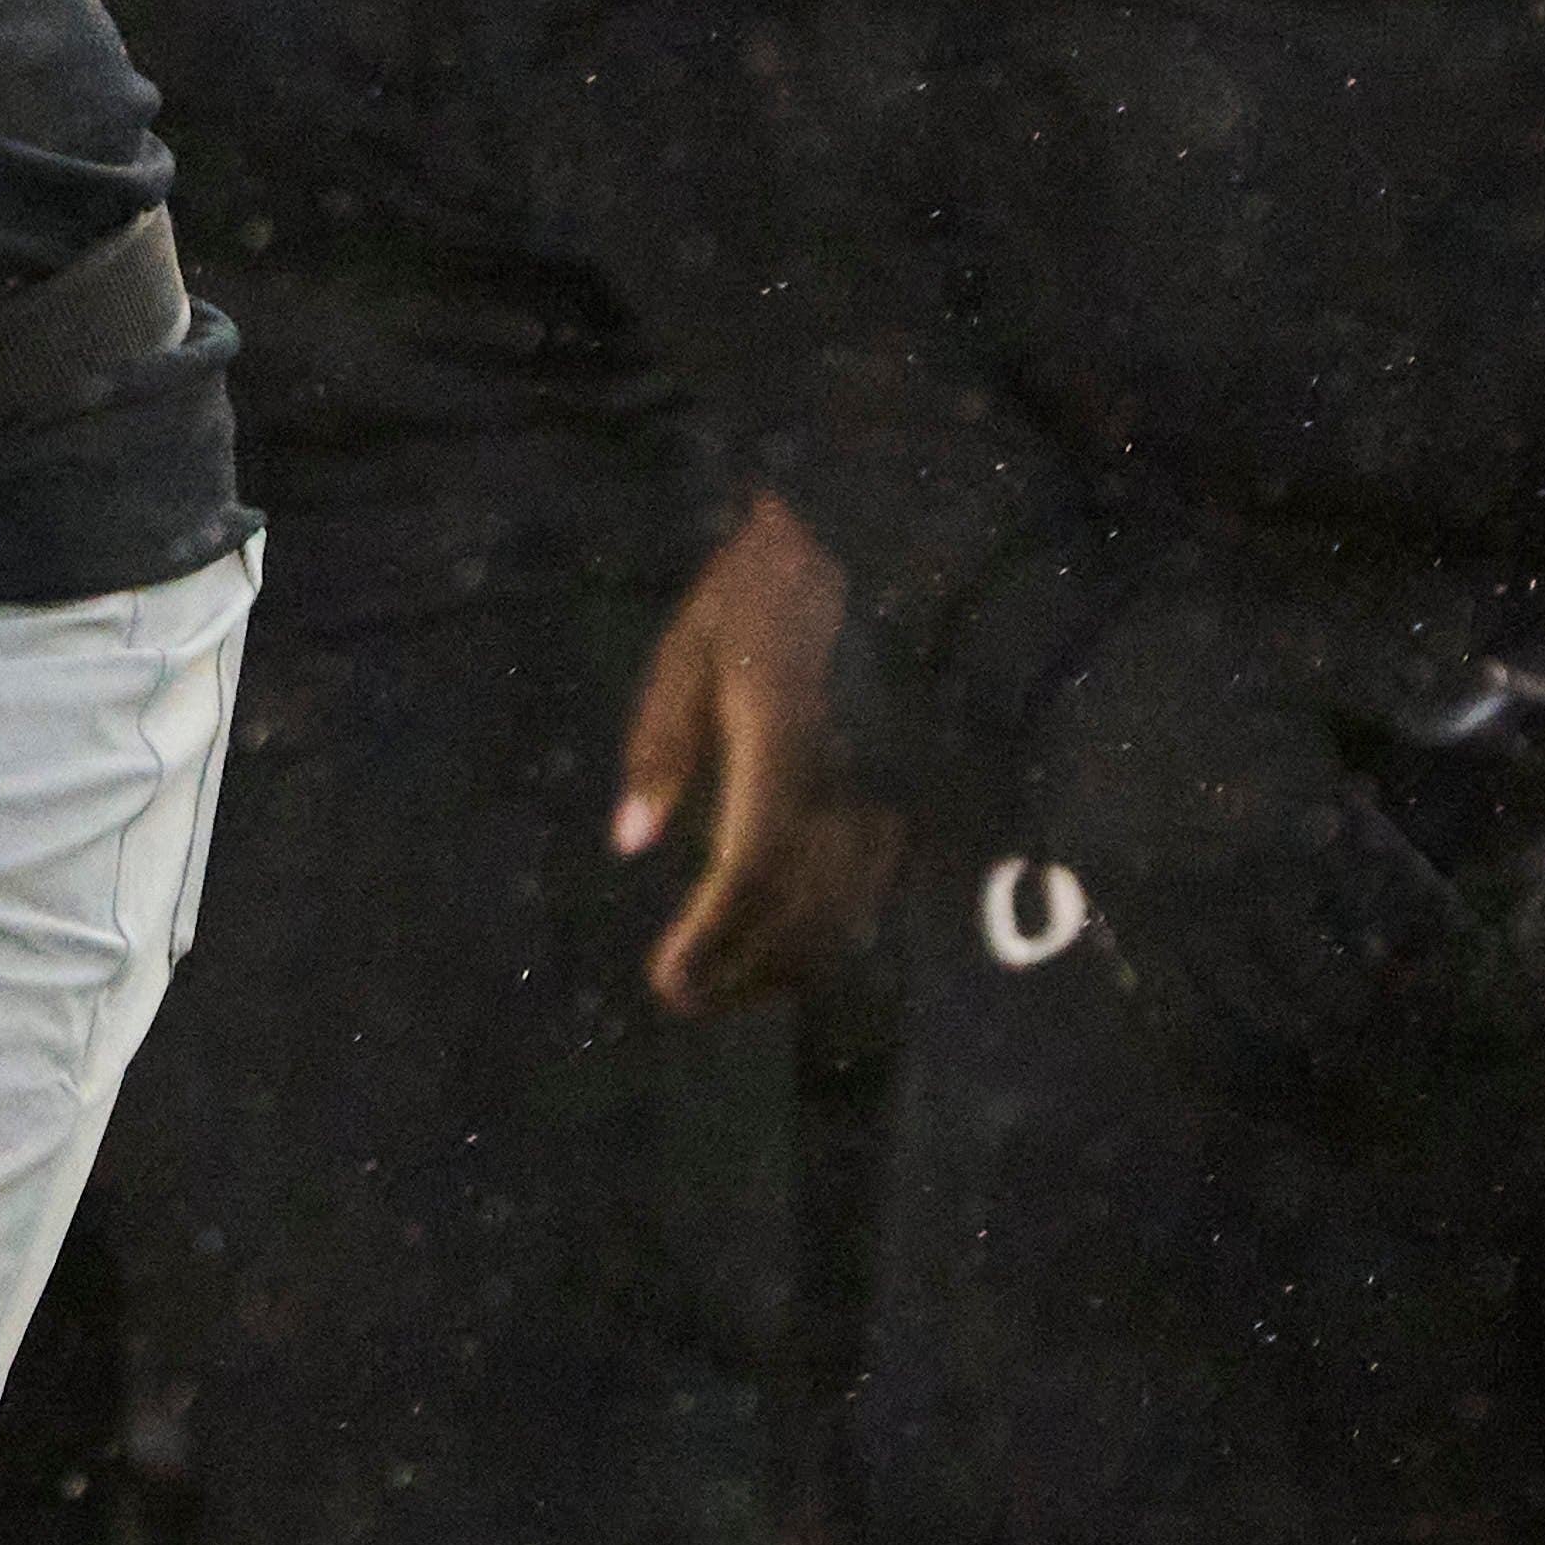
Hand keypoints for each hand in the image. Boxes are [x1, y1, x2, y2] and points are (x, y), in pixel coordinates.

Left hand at [613, 492, 894, 1016]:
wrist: (875, 544)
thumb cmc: (764, 592)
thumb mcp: (688, 650)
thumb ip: (661, 746)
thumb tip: (632, 842)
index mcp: (783, 742)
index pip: (750, 867)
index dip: (711, 937)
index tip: (666, 981)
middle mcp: (847, 778)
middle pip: (800, 910)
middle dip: (740, 970)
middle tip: (680, 1000)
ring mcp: (889, 789)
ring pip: (847, 909)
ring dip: (785, 963)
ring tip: (723, 990)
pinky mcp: (912, 790)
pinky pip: (876, 883)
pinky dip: (830, 930)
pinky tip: (785, 949)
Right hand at [1020, 596, 1480, 1099]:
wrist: (1058, 660)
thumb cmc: (1185, 646)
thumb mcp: (1298, 639)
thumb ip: (1391, 674)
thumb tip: (1497, 689)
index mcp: (1301, 819)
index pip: (1386, 897)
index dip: (1430, 935)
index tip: (1463, 961)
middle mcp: (1247, 882)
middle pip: (1323, 969)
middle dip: (1367, 1003)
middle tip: (1399, 1023)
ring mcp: (1181, 909)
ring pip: (1254, 998)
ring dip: (1299, 1028)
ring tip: (1335, 1049)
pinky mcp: (1122, 916)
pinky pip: (1173, 999)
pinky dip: (1210, 1035)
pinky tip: (1229, 1055)